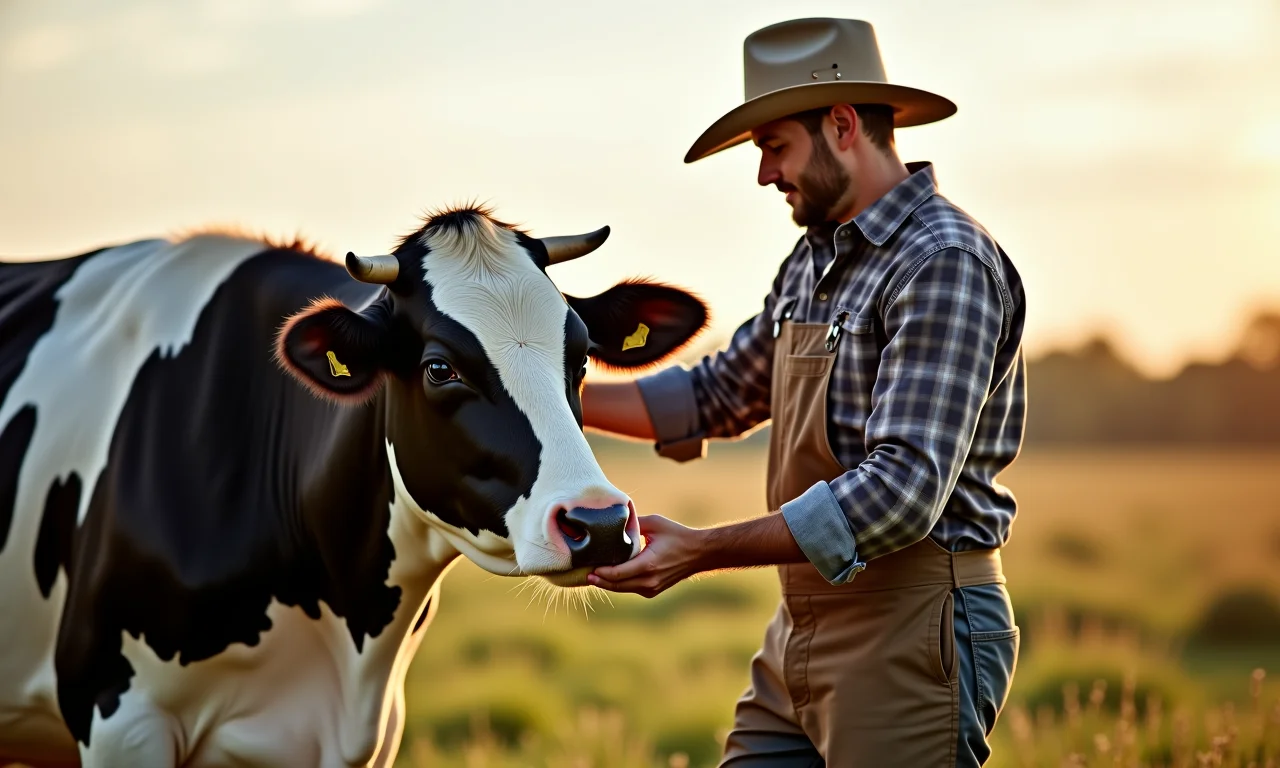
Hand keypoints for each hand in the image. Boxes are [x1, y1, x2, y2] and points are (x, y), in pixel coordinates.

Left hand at [587, 515, 703, 597]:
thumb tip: (615, 520)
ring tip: (592, 576)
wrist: (698, 553)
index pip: (617, 574)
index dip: (601, 573)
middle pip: (616, 585)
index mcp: (648, 565)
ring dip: (607, 583)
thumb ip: (634, 523)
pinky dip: (619, 584)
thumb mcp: (655, 523)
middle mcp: (649, 580)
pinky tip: (609, 576)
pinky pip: (630, 588)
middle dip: (599, 581)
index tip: (589, 568)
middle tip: (584, 574)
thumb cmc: (677, 535)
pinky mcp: (653, 590)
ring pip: (622, 589)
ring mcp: (651, 588)